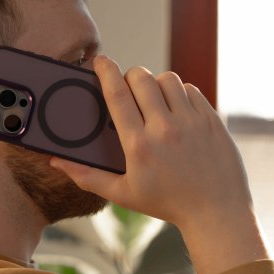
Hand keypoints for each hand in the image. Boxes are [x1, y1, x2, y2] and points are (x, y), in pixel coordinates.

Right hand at [50, 55, 268, 273]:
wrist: (216, 212)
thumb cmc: (167, 203)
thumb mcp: (123, 194)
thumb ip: (87, 176)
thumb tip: (56, 162)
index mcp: (139, 146)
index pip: (116, 95)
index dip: (105, 72)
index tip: (100, 60)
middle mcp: (165, 130)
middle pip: (141, 78)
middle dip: (131, 76)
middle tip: (129, 87)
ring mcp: (191, 122)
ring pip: (168, 79)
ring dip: (156, 83)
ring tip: (155, 99)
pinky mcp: (211, 120)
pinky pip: (191, 89)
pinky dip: (180, 93)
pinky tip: (177, 108)